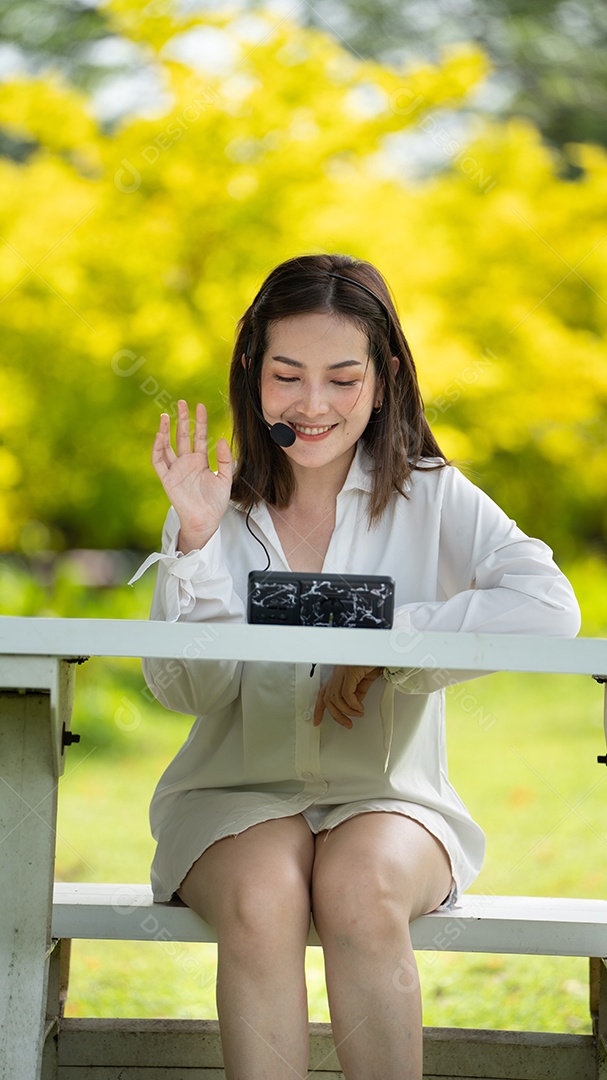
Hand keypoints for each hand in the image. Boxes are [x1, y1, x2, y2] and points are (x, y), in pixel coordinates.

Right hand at [152, 400, 232, 551]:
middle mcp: (186, 462)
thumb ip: (224, 459)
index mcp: (200, 461)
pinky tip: (160, 435)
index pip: (199, 436)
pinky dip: (157, 448)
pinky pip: (159, 461)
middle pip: (182, 436)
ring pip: (167, 446)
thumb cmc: (215, 502)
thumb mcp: (225, 478)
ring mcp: (176, 470)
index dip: (199, 421)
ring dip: (165, 431)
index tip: (200, 406)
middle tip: (182, 402)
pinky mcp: (167, 479)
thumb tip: (221, 439)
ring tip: (165, 415)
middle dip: (182, 419)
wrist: (205, 520)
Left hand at [313, 665, 382, 728]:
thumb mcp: (365, 681)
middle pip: (328, 699)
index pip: (323, 692)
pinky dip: (353, 704)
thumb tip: (354, 706)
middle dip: (337, 715)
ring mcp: (342, 671)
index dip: (318, 708)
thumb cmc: (374, 660)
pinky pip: (346, 693)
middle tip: (347, 723)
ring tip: (358, 713)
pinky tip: (360, 707)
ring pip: (335, 698)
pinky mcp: (349, 671)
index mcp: (339, 675)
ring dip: (347, 711)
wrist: (382, 650)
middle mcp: (337, 673)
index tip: (317, 721)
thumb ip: (358, 693)